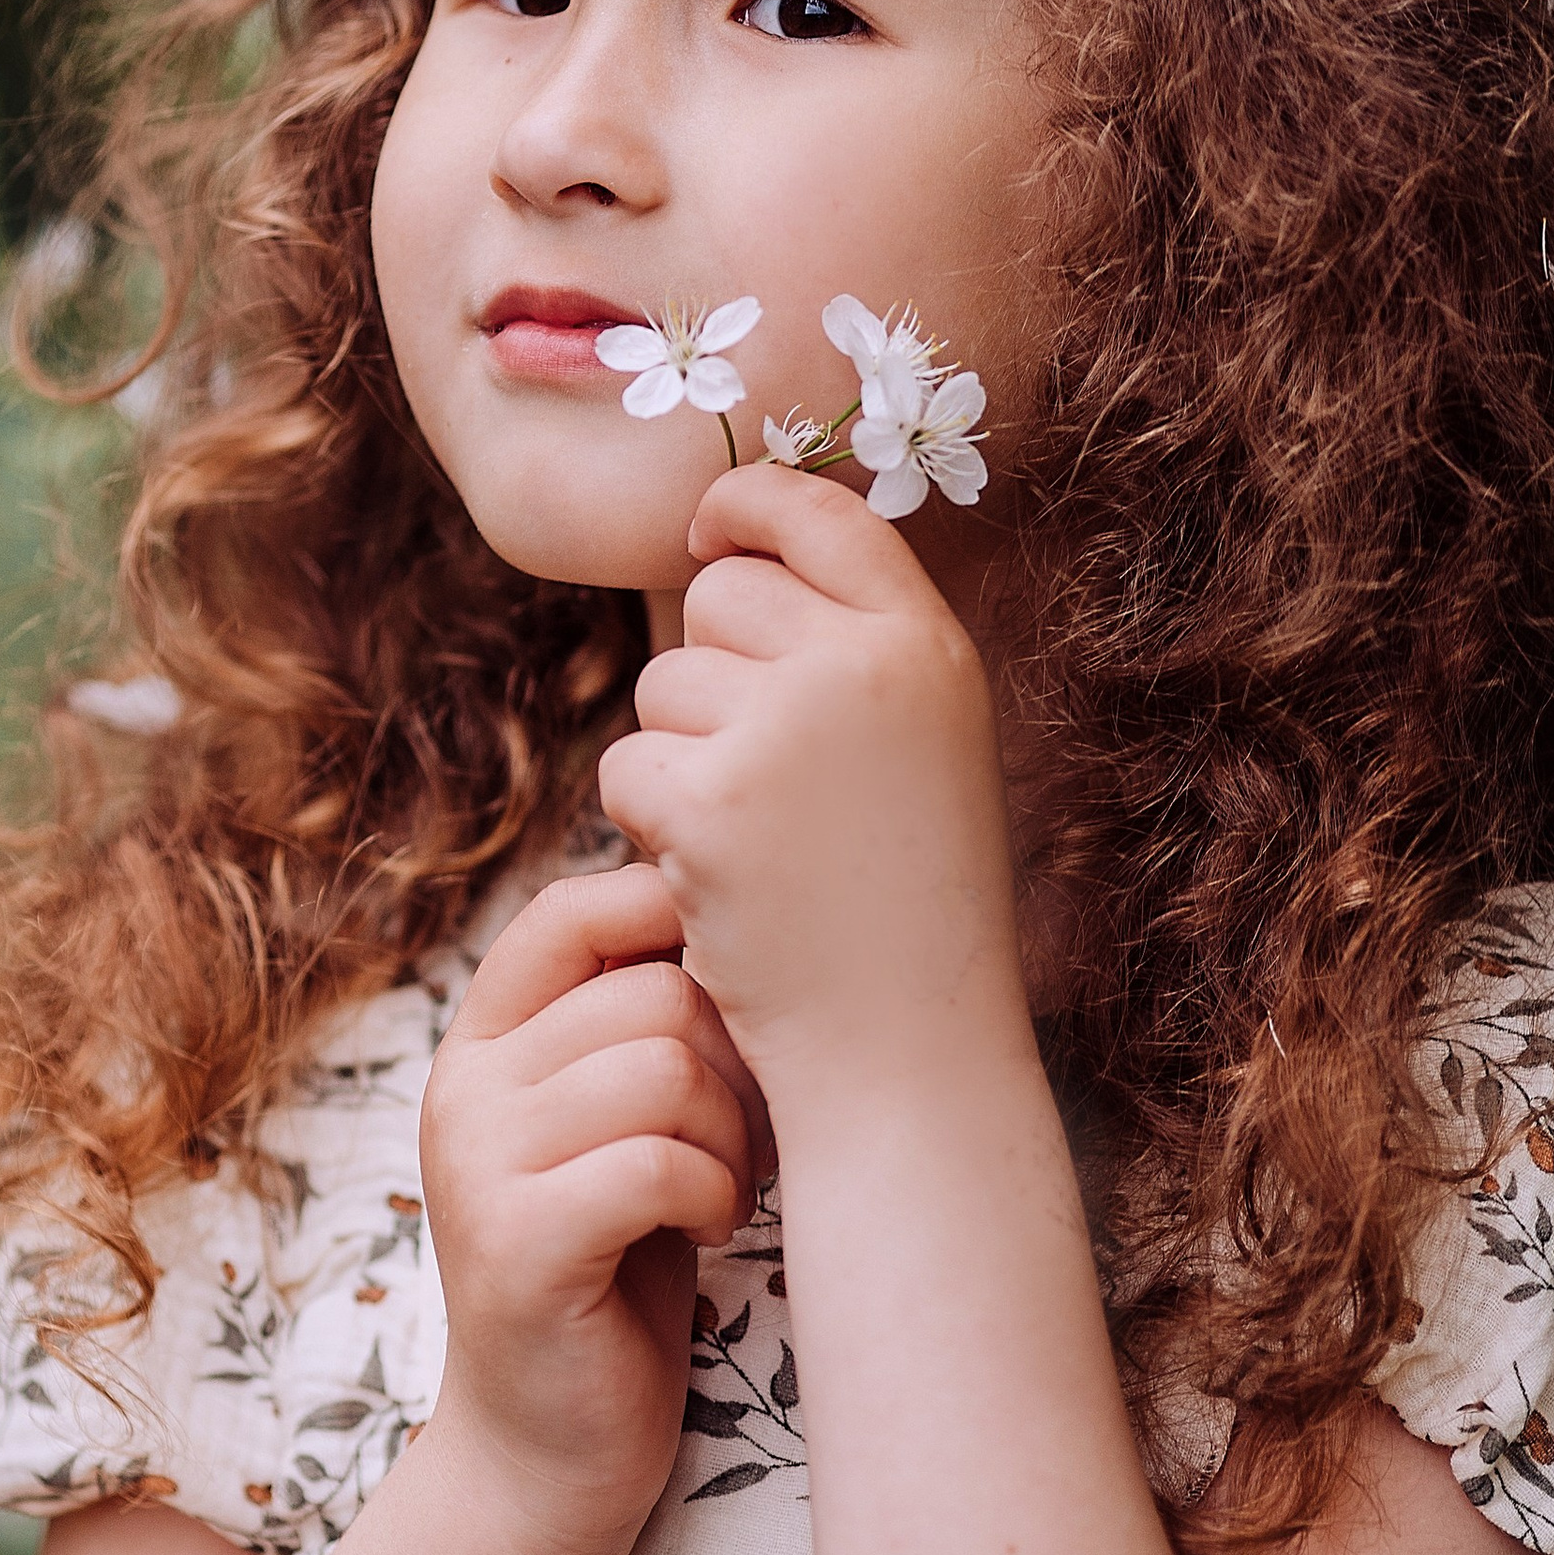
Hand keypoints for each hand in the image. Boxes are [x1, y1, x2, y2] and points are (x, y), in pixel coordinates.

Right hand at [416, 864, 773, 1552]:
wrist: (549, 1450)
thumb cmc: (617, 1267)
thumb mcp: (620, 1121)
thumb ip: (643, 1022)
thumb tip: (750, 909)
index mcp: (482, 1041)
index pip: (574, 910)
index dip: (677, 926)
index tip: (740, 1006)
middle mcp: (462, 1088)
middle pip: (652, 990)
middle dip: (737, 1062)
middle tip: (743, 1141)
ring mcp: (478, 1166)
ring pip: (663, 1069)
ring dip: (731, 1135)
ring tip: (722, 1189)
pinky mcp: (518, 1246)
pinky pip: (656, 1162)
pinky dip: (713, 1195)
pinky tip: (706, 1233)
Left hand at [596, 467, 1032, 1132]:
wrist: (910, 1051)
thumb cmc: (908, 904)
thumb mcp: (925, 746)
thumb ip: (851, 651)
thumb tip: (734, 553)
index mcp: (927, 645)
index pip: (820, 510)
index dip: (749, 503)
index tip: (710, 530)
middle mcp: (861, 668)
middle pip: (718, 593)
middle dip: (709, 669)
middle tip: (763, 775)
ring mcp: (784, 731)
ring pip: (661, 683)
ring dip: (679, 755)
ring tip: (758, 840)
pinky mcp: (710, 803)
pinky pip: (626, 764)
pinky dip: (649, 823)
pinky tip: (716, 879)